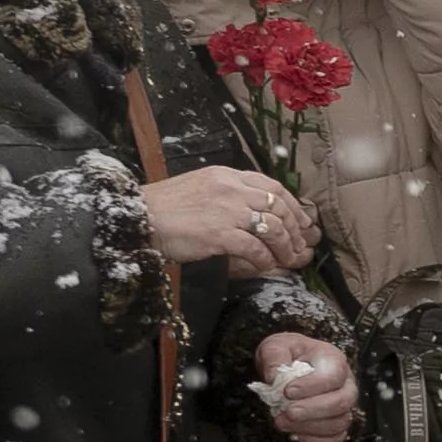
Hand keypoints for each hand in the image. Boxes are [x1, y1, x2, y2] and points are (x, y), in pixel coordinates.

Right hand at [143, 164, 317, 271]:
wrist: (139, 218)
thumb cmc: (165, 207)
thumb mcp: (201, 187)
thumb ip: (229, 194)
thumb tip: (255, 211)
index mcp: (228, 175)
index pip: (273, 186)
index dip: (293, 205)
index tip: (303, 221)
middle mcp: (231, 189)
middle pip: (279, 206)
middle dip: (295, 228)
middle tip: (301, 245)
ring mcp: (227, 211)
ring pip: (273, 227)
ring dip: (285, 247)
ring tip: (288, 260)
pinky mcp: (219, 234)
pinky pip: (254, 248)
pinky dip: (264, 259)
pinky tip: (265, 266)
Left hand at [253, 333, 358, 441]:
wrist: (289, 367)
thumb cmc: (288, 355)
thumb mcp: (276, 346)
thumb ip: (273, 356)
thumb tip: (273, 376)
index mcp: (333, 360)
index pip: (334, 375)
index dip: (313, 386)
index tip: (287, 391)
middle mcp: (345, 383)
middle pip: (342, 402)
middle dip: (312, 410)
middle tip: (287, 411)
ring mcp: (344, 405)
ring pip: (340, 422)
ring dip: (309, 427)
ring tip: (282, 422)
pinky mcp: (337, 423)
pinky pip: (336, 438)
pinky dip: (316, 441)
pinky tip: (295, 434)